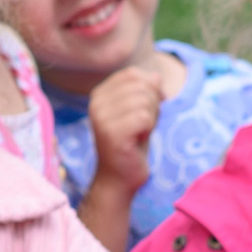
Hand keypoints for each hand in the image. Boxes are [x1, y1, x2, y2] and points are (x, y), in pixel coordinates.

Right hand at [87, 65, 165, 192]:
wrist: (120, 177)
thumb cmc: (132, 142)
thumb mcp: (142, 111)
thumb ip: (147, 90)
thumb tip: (156, 76)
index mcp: (100, 93)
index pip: (133, 74)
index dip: (149, 88)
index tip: (147, 110)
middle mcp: (96, 102)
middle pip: (141, 86)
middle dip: (153, 104)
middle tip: (143, 125)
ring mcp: (101, 117)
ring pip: (144, 101)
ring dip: (151, 118)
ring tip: (139, 132)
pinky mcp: (111, 133)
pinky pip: (144, 118)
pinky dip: (149, 128)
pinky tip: (138, 139)